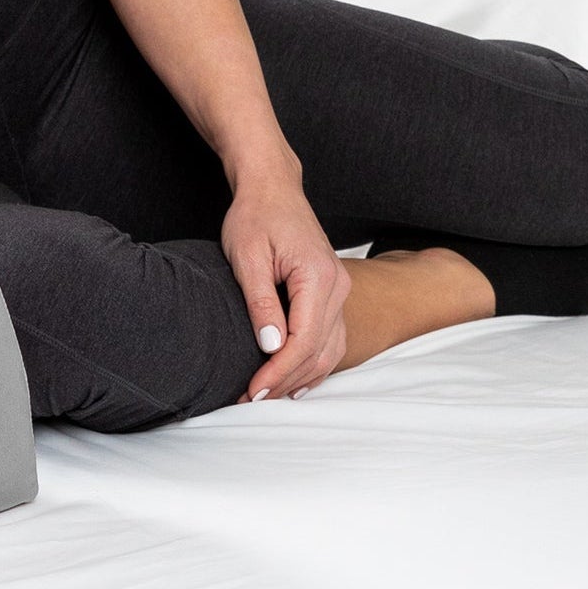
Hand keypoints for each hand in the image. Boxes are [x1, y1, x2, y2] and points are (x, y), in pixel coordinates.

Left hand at [223, 166, 349, 400]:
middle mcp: (338, 287)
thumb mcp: (247, 257)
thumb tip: (269, 347)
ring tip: (266, 397)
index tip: (252, 391)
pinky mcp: (332, 294)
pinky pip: (330, 339)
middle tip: (250, 400)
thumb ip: (259, 302)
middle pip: (318, 351)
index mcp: (318, 276)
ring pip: (329, 350)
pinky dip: (313, 364)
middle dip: (284, 380)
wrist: (273, 188)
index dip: (277, 371)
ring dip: (299, 377)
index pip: (303, 340)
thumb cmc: (256, 216)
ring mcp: (340, 291)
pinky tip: (293, 382)